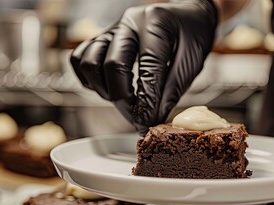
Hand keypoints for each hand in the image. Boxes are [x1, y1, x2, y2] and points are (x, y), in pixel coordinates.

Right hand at [70, 0, 217, 134]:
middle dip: (124, 100)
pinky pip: (81, 59)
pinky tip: (108, 87)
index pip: (147, 68)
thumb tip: (152, 117)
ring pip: (90, 62)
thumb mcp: (192, 60)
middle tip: (137, 118)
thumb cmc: (191, 35)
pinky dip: (90, 79)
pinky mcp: (102, 37)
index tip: (148, 122)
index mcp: (156, 23)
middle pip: (113, 65)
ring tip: (123, 100)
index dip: (147, 102)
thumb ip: (172, 89)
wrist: (185, 14)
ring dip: (104, 89)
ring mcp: (112, 29)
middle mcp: (129, 23)